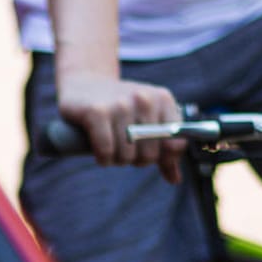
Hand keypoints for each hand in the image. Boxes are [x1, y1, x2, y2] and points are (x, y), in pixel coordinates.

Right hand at [56, 70, 184, 182]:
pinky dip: (103, 159)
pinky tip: (101, 155)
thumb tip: (175, 180)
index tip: (150, 154)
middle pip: (150, 154)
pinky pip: (106, 151)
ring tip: (111, 149)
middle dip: (136, 161)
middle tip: (125, 151)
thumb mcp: (146, 119)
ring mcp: (120, 104)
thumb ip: (163, 149)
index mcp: (162, 99)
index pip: (176, 143)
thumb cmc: (119, 106)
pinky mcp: (97, 112)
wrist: (85, 81)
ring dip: (117, 160)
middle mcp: (144, 99)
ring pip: (127, 155)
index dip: (164, 158)